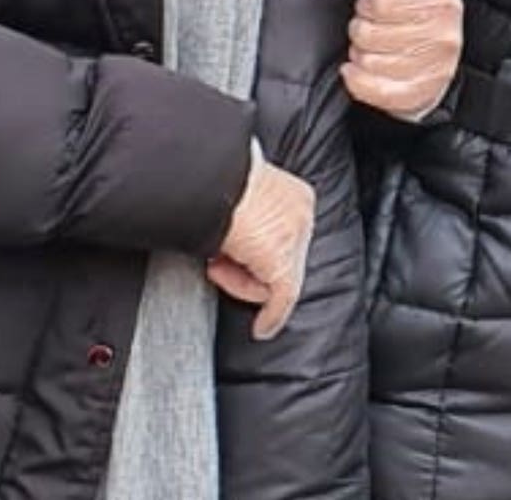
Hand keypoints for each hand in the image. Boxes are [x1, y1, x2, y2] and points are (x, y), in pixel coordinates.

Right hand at [207, 146, 313, 338]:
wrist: (210, 182)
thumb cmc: (212, 184)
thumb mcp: (235, 196)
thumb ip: (245, 216)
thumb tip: (234, 234)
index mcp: (292, 194)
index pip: (282, 234)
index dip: (256, 254)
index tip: (235, 260)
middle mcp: (300, 214)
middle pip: (281, 258)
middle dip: (248, 269)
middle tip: (218, 265)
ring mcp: (293, 238)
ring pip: (276, 278)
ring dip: (242, 281)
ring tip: (216, 265)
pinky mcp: (282, 262)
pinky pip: (283, 298)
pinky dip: (273, 316)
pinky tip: (264, 327)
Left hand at [342, 0, 464, 122]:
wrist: (443, 60)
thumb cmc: (426, 20)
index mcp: (442, 6)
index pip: (384, 2)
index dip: (369, 2)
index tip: (372, 3)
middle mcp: (442, 38)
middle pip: (371, 33)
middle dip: (361, 27)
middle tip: (368, 26)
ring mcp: (431, 69)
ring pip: (369, 61)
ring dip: (360, 53)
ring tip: (368, 47)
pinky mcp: (418, 94)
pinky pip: (376, 90)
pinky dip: (357, 80)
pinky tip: (353, 69)